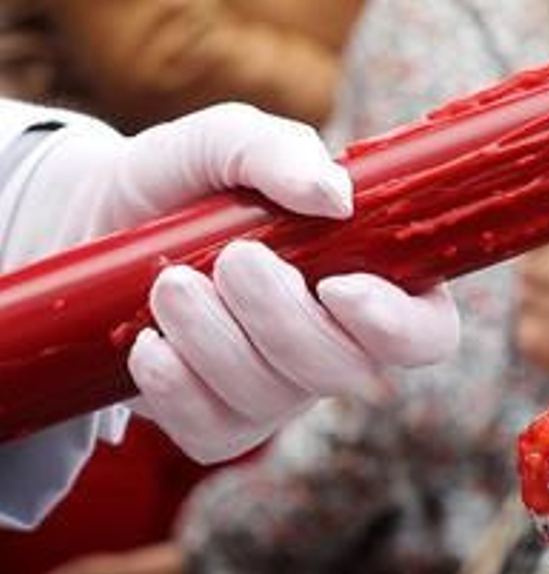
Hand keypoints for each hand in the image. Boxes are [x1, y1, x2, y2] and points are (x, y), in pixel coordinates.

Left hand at [14, 101, 461, 461]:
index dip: (397, 326)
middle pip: (347, 370)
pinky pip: (213, 433)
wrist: (95, 217)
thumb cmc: (186, 177)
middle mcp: (339, 342)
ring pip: (273, 400)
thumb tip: (336, 199)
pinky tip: (148, 344)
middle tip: (233, 259)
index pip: (428, 332)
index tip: (338, 286)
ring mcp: (280, 390)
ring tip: (169, 284)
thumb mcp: (225, 140)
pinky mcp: (217, 421)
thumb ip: (280, 152)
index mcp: (373, 277)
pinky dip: (176, 388)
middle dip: (283, 319)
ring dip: (216, 341)